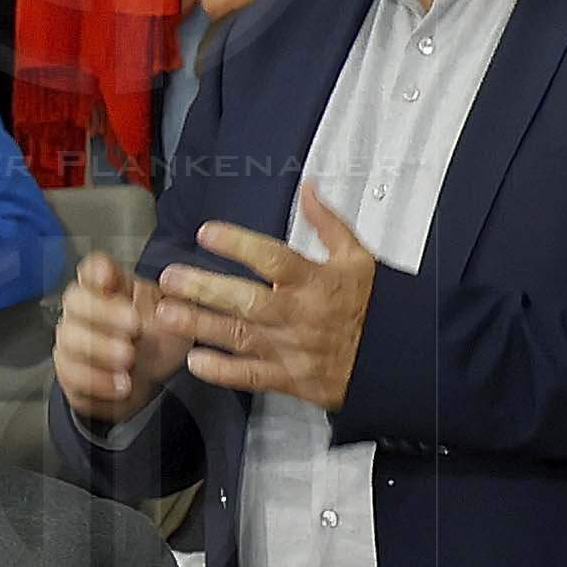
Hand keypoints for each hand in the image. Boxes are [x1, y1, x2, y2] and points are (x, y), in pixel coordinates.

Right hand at [51, 250, 195, 425]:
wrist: (154, 380)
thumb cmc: (159, 338)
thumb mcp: (174, 314)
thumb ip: (170, 295)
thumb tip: (170, 280)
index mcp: (109, 289)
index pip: (91, 270)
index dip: (96, 271)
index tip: (108, 277)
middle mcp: (82, 313)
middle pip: (75, 301)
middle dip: (103, 313)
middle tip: (135, 326)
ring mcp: (71, 345)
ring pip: (68, 340)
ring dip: (99, 349)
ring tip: (128, 360)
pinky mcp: (69, 377)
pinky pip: (71, 377)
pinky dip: (97, 381)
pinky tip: (121, 385)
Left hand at [160, 189, 375, 412]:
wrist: (399, 358)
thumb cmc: (373, 305)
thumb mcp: (359, 259)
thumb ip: (329, 224)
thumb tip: (308, 189)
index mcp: (316, 281)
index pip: (273, 258)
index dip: (239, 244)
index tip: (207, 231)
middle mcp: (300, 314)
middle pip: (247, 300)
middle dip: (206, 288)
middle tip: (171, 277)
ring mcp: (293, 348)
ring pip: (240, 336)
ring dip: (201, 325)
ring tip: (167, 313)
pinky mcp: (291, 378)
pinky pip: (252, 376)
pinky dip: (222, 370)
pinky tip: (195, 360)